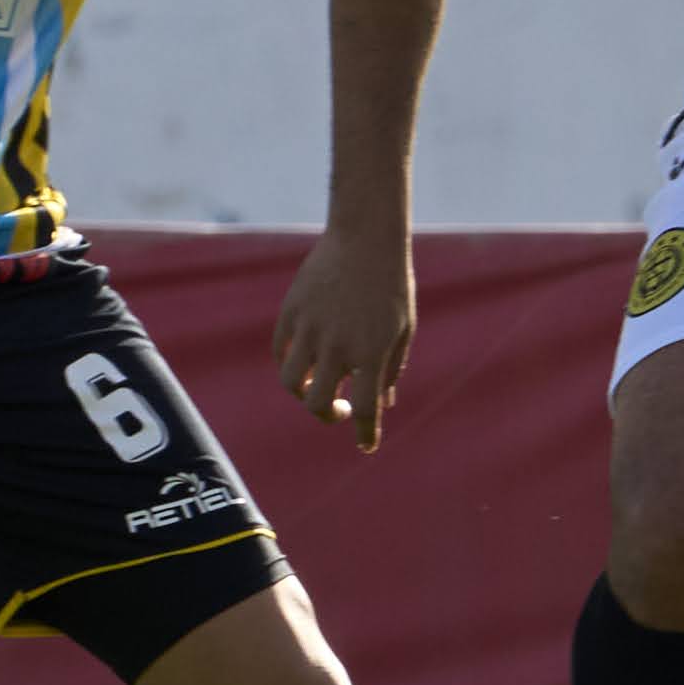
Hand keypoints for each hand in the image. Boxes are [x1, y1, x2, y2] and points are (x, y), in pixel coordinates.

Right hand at [274, 222, 412, 452]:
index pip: (367, 410)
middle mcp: (338, 346)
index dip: (366, 434)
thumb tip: (383, 403)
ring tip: (317, 383)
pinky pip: (281, 351)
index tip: (366, 447)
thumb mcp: (402, 328)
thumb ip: (390, 368)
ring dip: (303, 392)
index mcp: (371, 353)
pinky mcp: (291, 313)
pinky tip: (305, 358)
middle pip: (318, 404)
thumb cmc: (392, 285)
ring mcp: (310, 329)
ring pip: (292, 382)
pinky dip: (290, 362)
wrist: (366, 237)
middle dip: (328, 416)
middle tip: (340, 409)